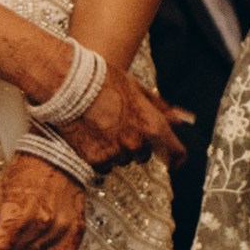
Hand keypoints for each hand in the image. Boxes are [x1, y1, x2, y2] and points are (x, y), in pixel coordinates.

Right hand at [41, 50, 179, 173]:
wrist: (69, 85)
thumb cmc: (102, 81)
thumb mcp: (138, 89)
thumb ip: (161, 108)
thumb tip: (180, 118)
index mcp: (152, 126)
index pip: (175, 152)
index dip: (176, 158)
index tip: (175, 161)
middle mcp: (136, 143)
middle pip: (144, 156)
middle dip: (136, 145)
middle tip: (121, 129)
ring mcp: (115, 153)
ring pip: (122, 161)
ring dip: (117, 151)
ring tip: (102, 131)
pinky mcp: (94, 159)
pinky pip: (103, 167)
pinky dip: (100, 158)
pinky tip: (92, 140)